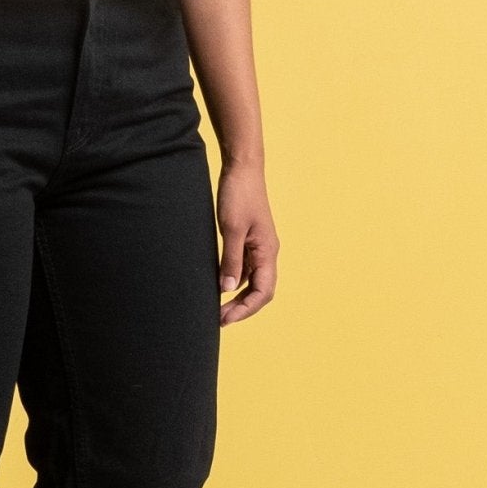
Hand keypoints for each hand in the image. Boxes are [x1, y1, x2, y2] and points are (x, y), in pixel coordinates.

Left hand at [215, 158, 277, 323]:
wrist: (242, 168)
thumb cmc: (239, 194)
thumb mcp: (231, 228)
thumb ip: (231, 260)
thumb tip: (227, 289)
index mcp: (267, 251)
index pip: (263, 292)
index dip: (245, 309)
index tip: (225, 319)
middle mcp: (267, 252)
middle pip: (260, 291)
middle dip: (242, 308)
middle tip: (219, 320)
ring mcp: (259, 246)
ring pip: (254, 281)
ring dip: (239, 297)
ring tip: (219, 309)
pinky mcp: (249, 240)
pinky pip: (247, 269)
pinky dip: (236, 282)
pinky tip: (221, 286)